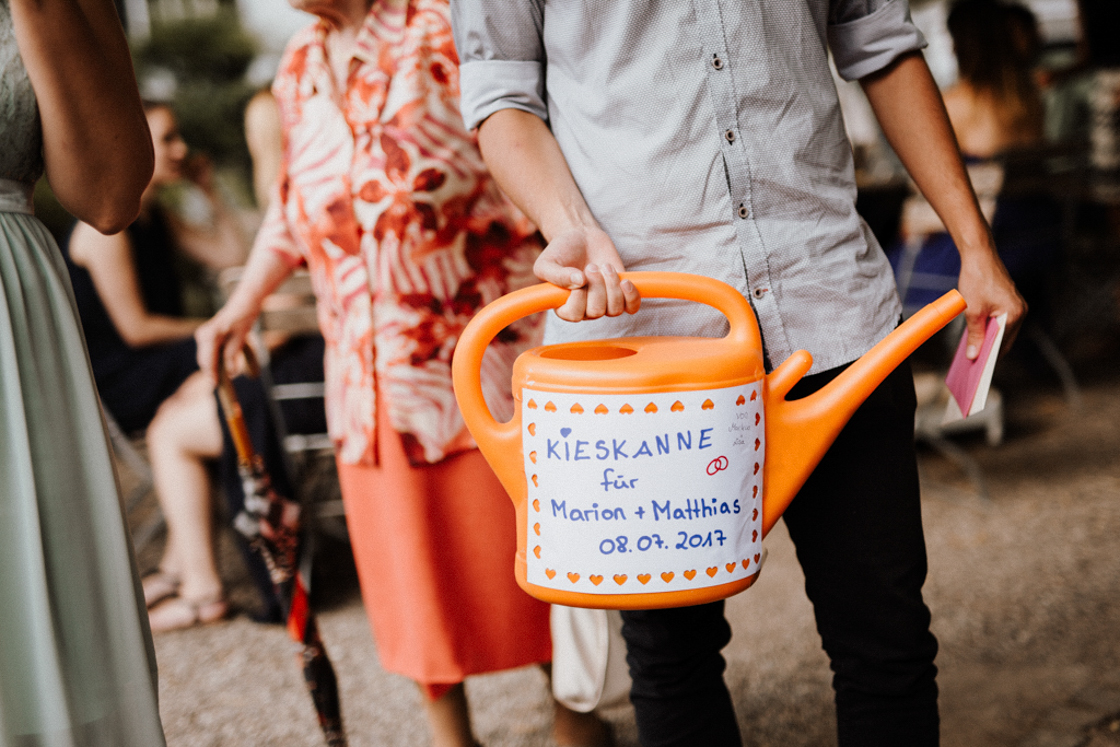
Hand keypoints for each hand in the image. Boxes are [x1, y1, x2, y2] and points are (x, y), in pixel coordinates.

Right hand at [195, 301, 258, 383]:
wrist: (242, 305)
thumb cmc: (243, 319)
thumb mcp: (241, 338)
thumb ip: (233, 355)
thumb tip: (230, 372)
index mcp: (211, 335)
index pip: (208, 360)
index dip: (212, 374)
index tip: (216, 384)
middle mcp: (203, 335)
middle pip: (204, 361)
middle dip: (211, 373)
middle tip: (218, 386)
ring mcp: (202, 335)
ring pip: (204, 358)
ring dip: (211, 368)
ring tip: (219, 380)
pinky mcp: (204, 336)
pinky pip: (207, 353)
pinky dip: (212, 361)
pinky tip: (219, 369)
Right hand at [533, 226, 640, 321]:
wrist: (580, 236)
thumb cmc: (560, 250)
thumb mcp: (547, 262)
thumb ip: (556, 275)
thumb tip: (579, 282)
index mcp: (564, 306)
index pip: (574, 315)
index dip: (579, 298)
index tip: (579, 276)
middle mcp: (585, 308)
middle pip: (596, 311)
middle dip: (597, 287)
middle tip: (592, 266)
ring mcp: (604, 302)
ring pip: (614, 309)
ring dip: (612, 286)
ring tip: (605, 267)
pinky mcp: (621, 294)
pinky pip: (631, 307)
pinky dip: (631, 296)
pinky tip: (625, 281)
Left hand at [957, 243, 1026, 358]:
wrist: (979, 256)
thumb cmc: (976, 281)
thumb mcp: (973, 311)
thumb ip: (975, 335)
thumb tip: (974, 355)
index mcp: (1014, 314)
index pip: (1004, 344)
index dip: (991, 357)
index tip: (978, 369)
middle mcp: (1020, 310)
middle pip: (1004, 338)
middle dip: (988, 349)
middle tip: (971, 362)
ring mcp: (1016, 305)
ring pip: (1002, 329)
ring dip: (988, 338)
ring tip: (970, 350)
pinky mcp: (1008, 300)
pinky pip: (1000, 319)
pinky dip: (988, 327)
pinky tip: (974, 333)